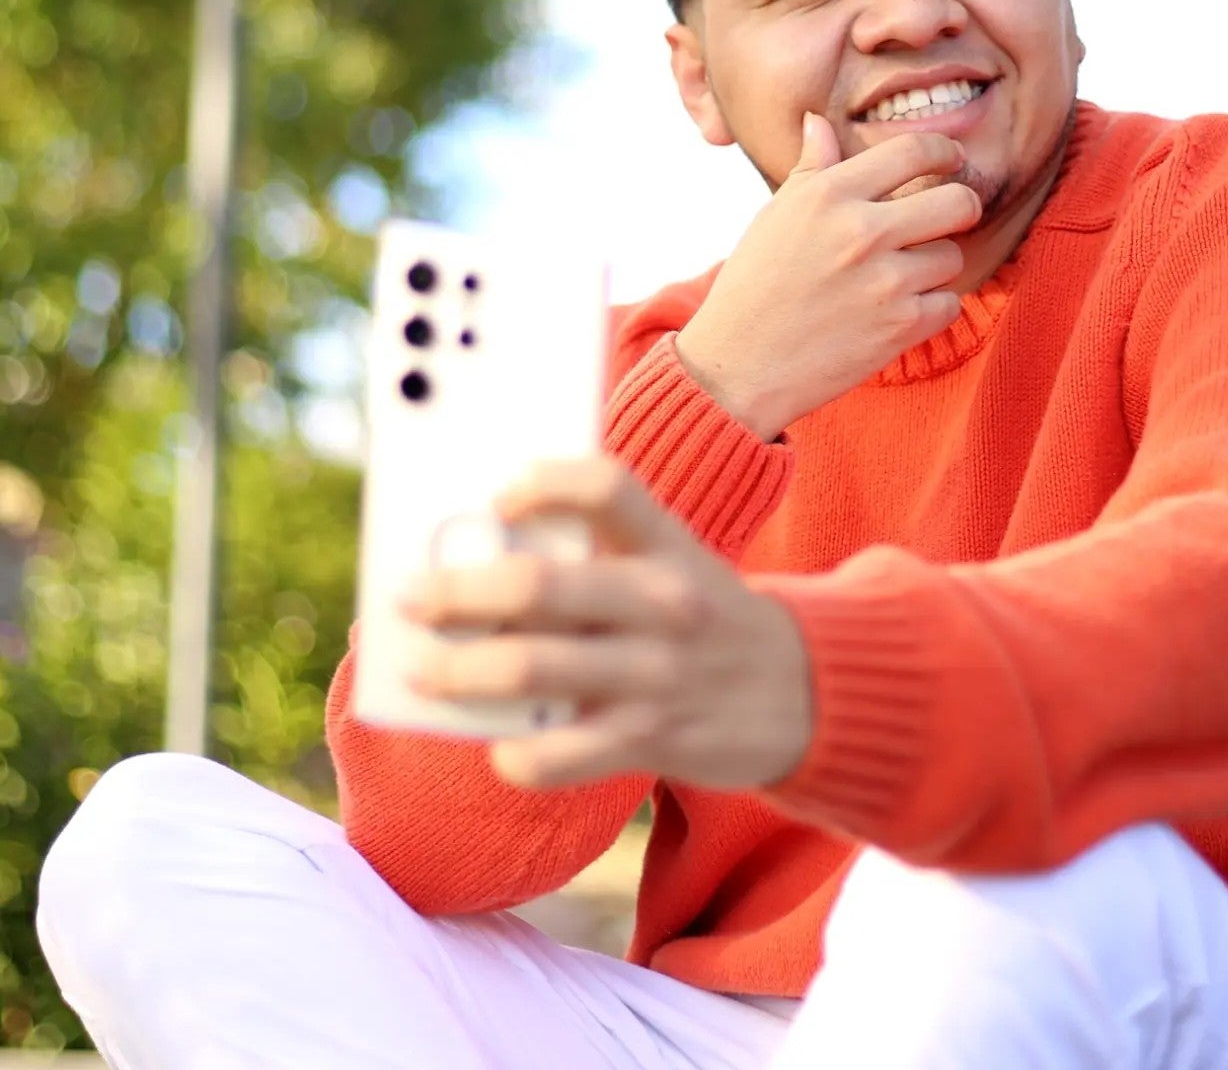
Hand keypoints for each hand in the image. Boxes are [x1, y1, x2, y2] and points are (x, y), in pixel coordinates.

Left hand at [399, 456, 812, 790]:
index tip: (497, 499)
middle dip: (457, 592)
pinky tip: (497, 748)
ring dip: (461, 671)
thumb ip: (603, 556)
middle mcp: (663, 601)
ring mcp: (657, 673)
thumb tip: (484, 559)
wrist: (805, 693)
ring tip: (423, 671)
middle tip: (411, 598)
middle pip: (539, 584)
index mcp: (668, 544)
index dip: (543, 483)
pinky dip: (518, 755)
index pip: (606, 486)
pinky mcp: (654, 738)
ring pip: (534, 669)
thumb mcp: (676, 564)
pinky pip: (563, 754)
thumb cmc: (706, 618)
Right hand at [675, 112, 980, 440]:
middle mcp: (861, 231)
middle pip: (958, 202)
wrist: (738, 366)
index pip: (914, 150)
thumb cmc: (753, 286)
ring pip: (952, 256)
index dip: (943, 151)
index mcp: (830, 194)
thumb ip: (811, 168)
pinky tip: (897, 312)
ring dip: (935, 267)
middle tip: (946, 218)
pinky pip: (949, 303)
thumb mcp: (775, 216)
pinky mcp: (900, 327)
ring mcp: (885, 281)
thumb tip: (818, 122)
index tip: (949, 160)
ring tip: (899, 277)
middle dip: (960, 207)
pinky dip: (931, 309)